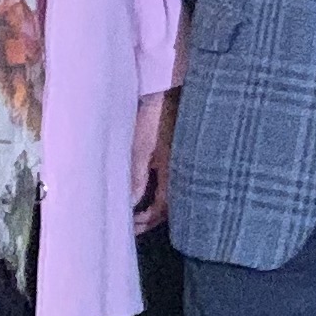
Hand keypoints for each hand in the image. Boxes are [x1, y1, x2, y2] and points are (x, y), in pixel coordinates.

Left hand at [130, 91, 173, 229]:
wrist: (170, 89)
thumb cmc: (155, 117)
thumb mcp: (141, 149)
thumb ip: (137, 179)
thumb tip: (131, 205)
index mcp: (176, 174)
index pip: (163, 209)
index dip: (146, 221)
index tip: (130, 226)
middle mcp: (185, 172)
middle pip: (171, 205)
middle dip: (152, 217)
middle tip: (133, 223)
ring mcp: (186, 162)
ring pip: (174, 193)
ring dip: (157, 204)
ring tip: (139, 208)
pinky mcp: (183, 154)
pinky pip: (175, 179)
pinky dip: (162, 189)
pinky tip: (151, 186)